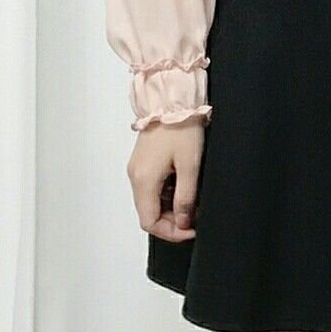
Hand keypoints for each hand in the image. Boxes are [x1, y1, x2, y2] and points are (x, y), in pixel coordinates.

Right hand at [127, 120, 205, 241]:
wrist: (174, 99)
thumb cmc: (182, 127)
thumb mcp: (190, 165)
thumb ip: (185, 197)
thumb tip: (183, 222)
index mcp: (144, 180)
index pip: (149, 222)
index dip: (171, 232)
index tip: (191, 229)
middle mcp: (135, 175)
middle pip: (148, 213)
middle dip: (172, 221)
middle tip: (195, 216)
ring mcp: (137, 168)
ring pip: (150, 201)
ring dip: (170, 207)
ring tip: (192, 200)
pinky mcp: (143, 160)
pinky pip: (151, 186)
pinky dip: (166, 193)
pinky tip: (183, 186)